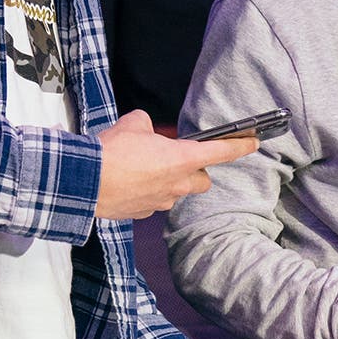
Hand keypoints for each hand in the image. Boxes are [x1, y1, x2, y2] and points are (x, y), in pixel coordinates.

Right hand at [95, 110, 256, 219]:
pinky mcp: (145, 213)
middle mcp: (178, 184)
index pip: (221, 151)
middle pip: (203, 181)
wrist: (85, 181)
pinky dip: (147, 193)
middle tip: (177, 161)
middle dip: (196, 172)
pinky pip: (155, 202)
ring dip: (169, 182)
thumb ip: (146, 125)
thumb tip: (146, 128)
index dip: (239, 146)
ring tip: (143, 170)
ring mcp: (163, 202)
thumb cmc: (110, 152)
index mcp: (182, 159)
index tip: (253, 143)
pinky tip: (129, 184)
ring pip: (177, 193)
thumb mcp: (132, 125)